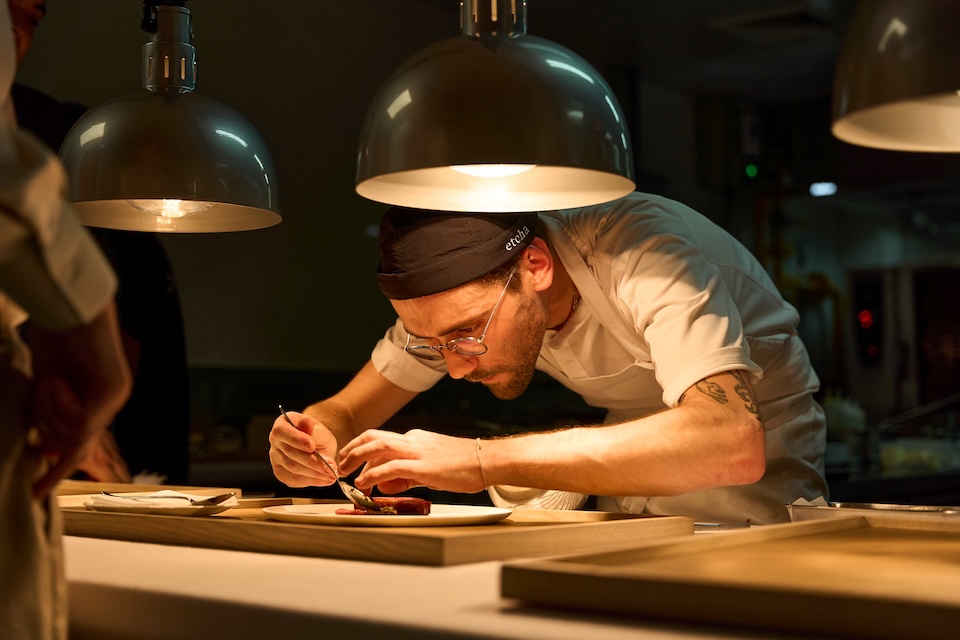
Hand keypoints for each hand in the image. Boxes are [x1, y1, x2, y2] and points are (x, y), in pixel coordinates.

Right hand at [27, 302, 131, 497]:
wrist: (67, 309)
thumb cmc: (55, 341)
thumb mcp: (45, 387)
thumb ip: (46, 416)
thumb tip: (42, 449)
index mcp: (95, 403)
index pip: (78, 448)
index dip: (57, 472)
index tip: (34, 495)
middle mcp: (111, 403)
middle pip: (72, 447)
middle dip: (47, 427)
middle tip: (42, 394)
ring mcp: (116, 398)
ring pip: (73, 436)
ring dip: (49, 413)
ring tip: (50, 383)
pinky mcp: (114, 391)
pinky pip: (80, 421)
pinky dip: (58, 404)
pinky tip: (58, 382)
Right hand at [268, 410, 338, 487]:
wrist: (318, 446)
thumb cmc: (317, 435)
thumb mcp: (319, 429)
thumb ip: (312, 428)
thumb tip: (306, 423)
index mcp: (281, 424)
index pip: (282, 432)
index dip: (297, 440)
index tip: (312, 446)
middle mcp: (275, 442)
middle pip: (290, 453)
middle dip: (313, 461)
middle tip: (331, 465)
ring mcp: (276, 458)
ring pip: (293, 469)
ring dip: (314, 473)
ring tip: (331, 473)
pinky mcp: (281, 473)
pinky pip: (294, 480)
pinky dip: (312, 481)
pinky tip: (325, 479)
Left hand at [338, 429, 484, 494]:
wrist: (487, 460)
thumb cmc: (464, 466)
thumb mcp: (430, 471)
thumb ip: (406, 477)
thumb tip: (384, 484)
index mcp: (415, 439)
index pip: (381, 440)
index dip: (362, 451)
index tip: (352, 463)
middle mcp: (413, 440)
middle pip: (373, 437)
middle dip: (352, 449)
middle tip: (340, 464)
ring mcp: (418, 451)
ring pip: (378, 446)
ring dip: (356, 458)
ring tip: (345, 472)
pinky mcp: (424, 465)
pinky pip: (392, 467)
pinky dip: (374, 474)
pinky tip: (365, 483)